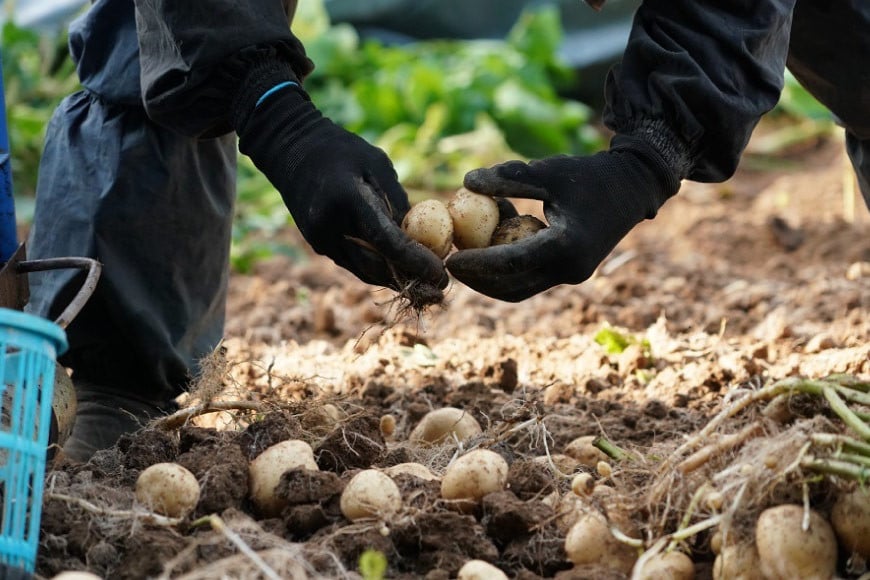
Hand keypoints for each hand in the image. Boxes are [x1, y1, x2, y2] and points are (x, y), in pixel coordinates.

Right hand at [230, 57, 446, 291]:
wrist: (290, 150)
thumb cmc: (341, 149)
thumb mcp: (377, 163)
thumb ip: (397, 201)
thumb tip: (421, 236)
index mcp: (347, 201)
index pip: (387, 243)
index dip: (417, 263)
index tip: (441, 275)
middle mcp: (331, 227)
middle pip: (375, 268)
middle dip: (410, 282)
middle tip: (440, 290)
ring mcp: (321, 239)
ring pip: (364, 271)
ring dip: (394, 281)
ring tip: (425, 286)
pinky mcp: (319, 244)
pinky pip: (353, 263)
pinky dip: (378, 269)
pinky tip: (400, 272)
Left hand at [445, 136, 680, 300]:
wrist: (633, 187)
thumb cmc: (590, 175)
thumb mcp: (549, 171)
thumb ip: (509, 178)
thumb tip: (467, 182)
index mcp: (567, 247)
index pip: (512, 263)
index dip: (478, 263)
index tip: (450, 258)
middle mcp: (569, 269)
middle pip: (512, 288)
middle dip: (478, 280)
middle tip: (449, 265)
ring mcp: (570, 274)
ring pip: (520, 288)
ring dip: (490, 278)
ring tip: (464, 256)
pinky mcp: (568, 271)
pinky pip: (530, 277)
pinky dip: (507, 267)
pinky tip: (490, 243)